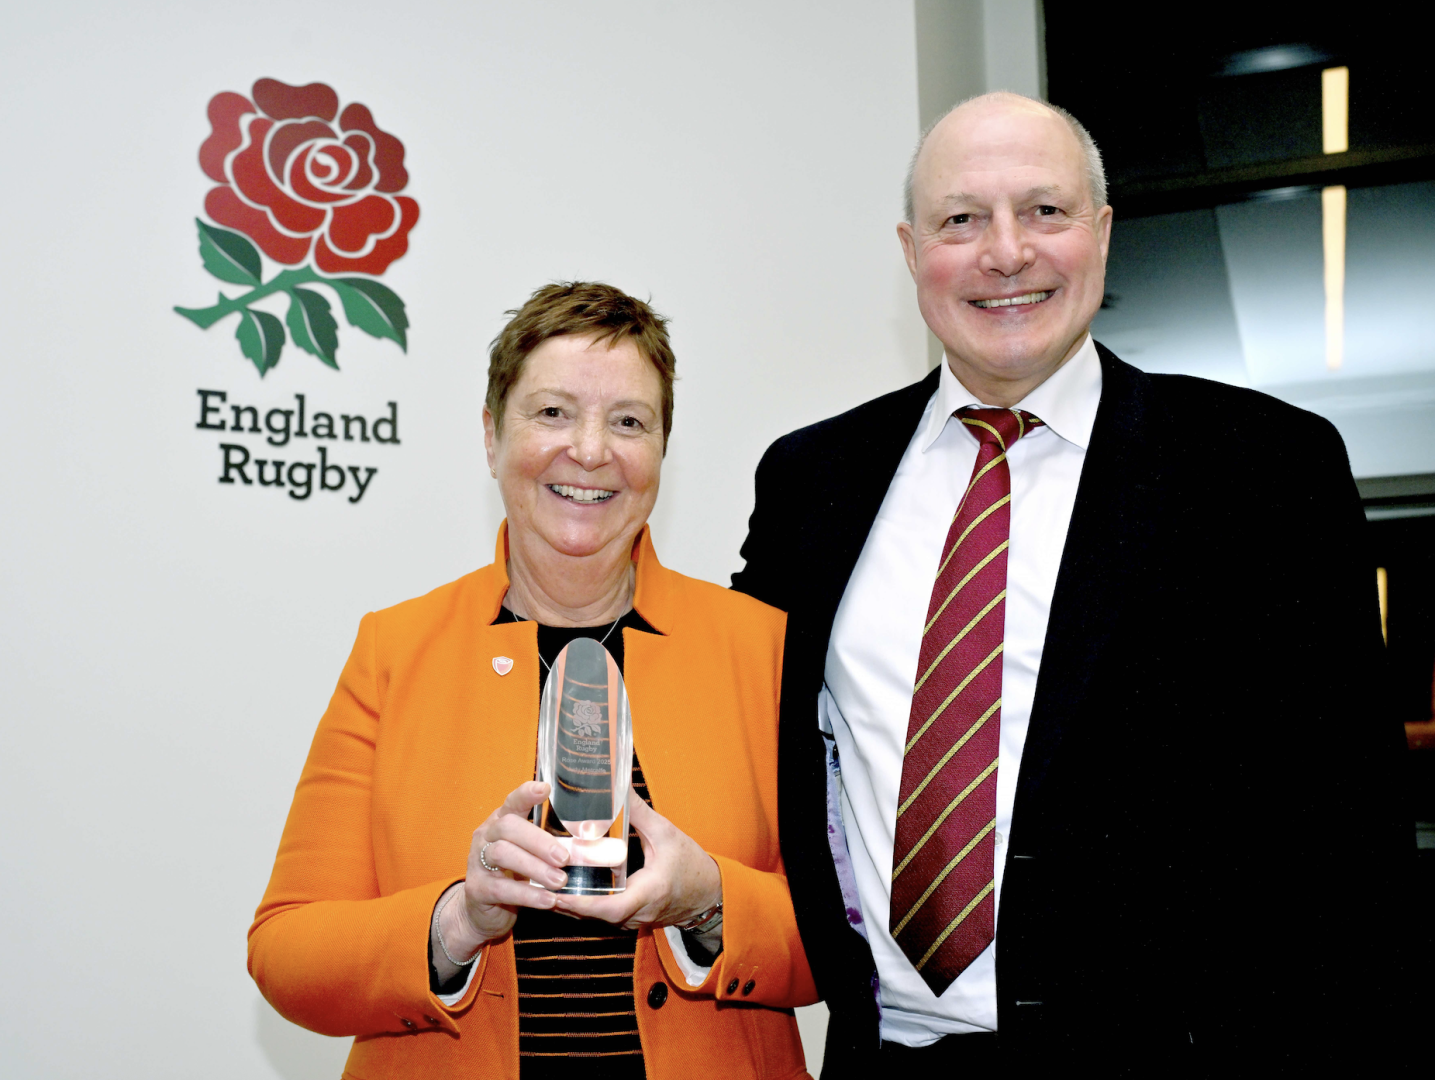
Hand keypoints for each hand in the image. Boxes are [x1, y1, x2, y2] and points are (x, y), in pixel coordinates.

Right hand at [440, 781, 570, 958]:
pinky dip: (528, 894)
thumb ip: (554, 848)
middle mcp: (487, 836)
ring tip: (560, 881)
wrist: (485, 912)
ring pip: (503, 854)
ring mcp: (477, 861)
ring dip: (535, 867)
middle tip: (564, 858)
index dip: (526, 793)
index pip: (512, 801)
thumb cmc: (515, 877)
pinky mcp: (477, 889)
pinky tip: (548, 900)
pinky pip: (501, 888)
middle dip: (539, 840)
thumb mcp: (532, 857)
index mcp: (502, 821)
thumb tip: (596, 849)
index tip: (546, 788)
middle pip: (508, 826)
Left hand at [554, 792, 720, 930]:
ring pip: (596, 919)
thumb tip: (617, 786)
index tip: (558, 894)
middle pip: (594, 915)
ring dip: (571, 906)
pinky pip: (602, 916)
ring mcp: (634, 920)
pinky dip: (583, 905)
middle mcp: (638, 912)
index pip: (611, 907)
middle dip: (566, 903)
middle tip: (538, 884)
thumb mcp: (667, 833)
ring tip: (542, 886)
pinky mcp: (631, 919)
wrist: (710, 894)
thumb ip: (639, 812)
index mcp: (649, 892)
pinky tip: (565, 890)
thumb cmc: (692, 864)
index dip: (582, 904)